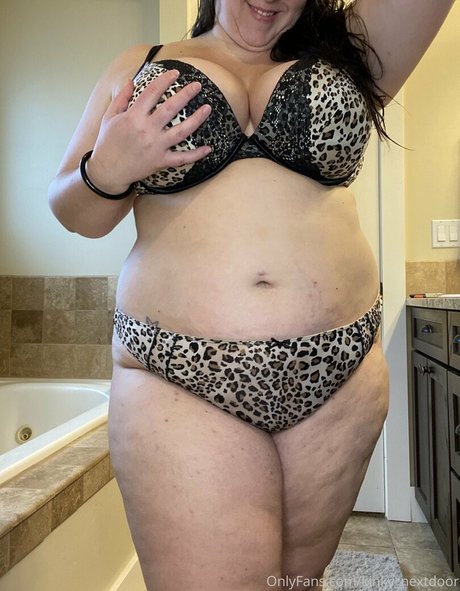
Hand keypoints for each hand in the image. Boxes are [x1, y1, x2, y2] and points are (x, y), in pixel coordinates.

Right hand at [87, 70, 211, 193]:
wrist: (108, 171)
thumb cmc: (107, 142)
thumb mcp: (109, 117)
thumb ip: (121, 98)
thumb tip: (131, 80)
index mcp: (134, 116)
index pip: (152, 92)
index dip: (165, 80)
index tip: (175, 72)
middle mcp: (147, 130)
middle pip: (171, 108)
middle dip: (186, 94)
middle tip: (197, 85)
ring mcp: (156, 146)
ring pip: (182, 131)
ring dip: (197, 119)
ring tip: (207, 108)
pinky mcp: (160, 161)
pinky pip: (182, 158)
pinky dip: (196, 155)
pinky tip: (208, 148)